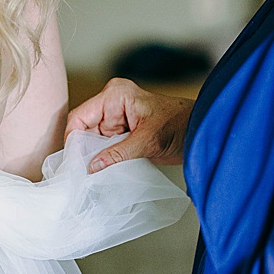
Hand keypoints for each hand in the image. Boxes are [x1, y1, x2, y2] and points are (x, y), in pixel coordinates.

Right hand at [64, 78, 193, 172]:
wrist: (201, 132)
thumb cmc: (182, 125)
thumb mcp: (149, 140)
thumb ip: (119, 153)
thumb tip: (92, 167)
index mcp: (115, 95)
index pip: (80, 117)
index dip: (72, 140)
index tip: (71, 164)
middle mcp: (112, 105)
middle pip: (83, 131)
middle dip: (83, 153)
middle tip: (80, 176)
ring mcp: (117, 120)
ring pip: (92, 142)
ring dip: (93, 159)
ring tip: (91, 178)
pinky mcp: (123, 134)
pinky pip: (104, 149)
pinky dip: (103, 161)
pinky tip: (102, 174)